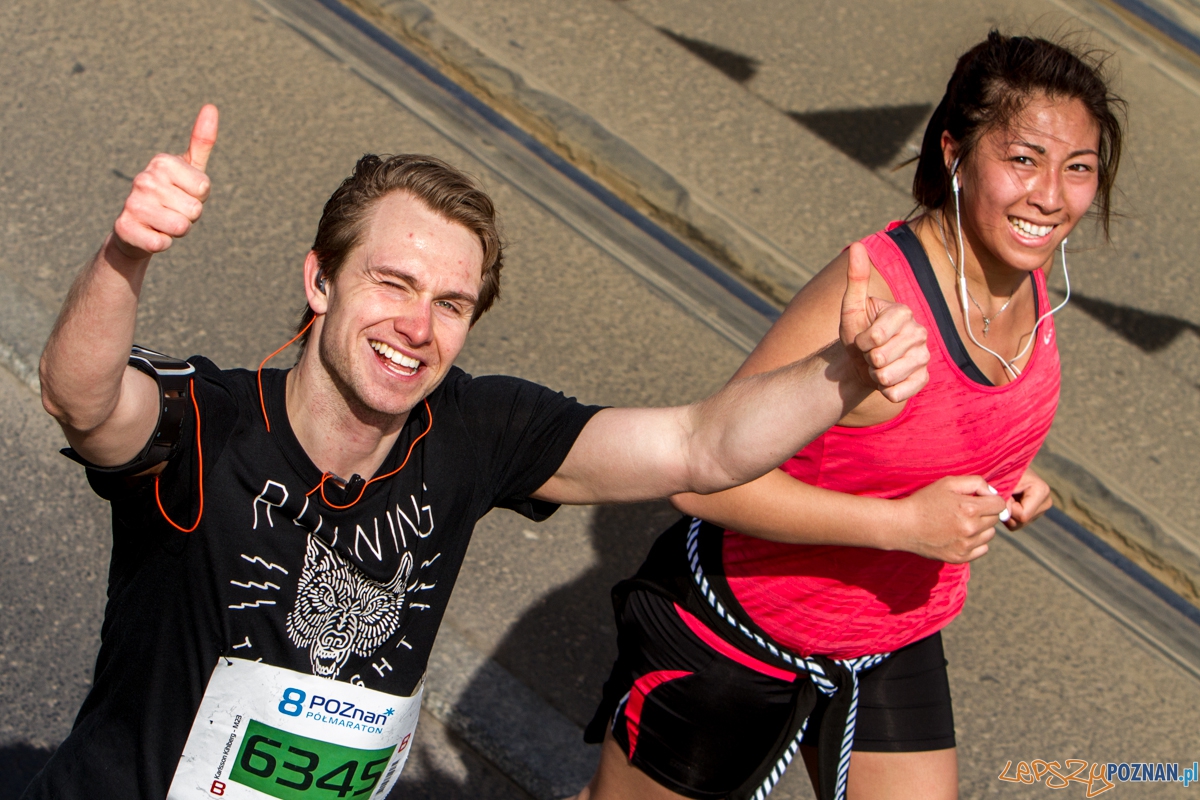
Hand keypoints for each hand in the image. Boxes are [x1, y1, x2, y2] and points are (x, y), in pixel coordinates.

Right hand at [112, 104, 218, 260]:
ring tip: (162, 222)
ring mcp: (132, 203)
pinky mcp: (124, 228)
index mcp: (162, 162)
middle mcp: (144, 179)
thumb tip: (211, 107)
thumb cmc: (171, 196)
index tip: (183, 194)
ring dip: (176, 231)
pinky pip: (161, 243)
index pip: (204, 188)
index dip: (199, 197)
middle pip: (195, 210)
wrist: (136, 229)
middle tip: (172, 211)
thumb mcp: (190, 169)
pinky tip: (150, 235)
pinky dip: (162, 244)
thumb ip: (201, 141)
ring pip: (180, 227)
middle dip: (189, 217)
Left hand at [839, 243, 929, 401]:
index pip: (877, 336)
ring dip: (874, 376)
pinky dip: (885, 391)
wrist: (860, 363)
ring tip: (876, 367)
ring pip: (889, 377)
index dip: (862, 342)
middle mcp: (920, 333)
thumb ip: (856, 279)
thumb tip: (856, 245)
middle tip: (869, 354)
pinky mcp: (923, 379)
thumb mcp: (851, 308)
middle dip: (867, 360)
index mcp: (904, 313)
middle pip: (883, 358)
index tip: (862, 339)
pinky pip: (899, 393)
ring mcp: (924, 357)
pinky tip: (885, 382)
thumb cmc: (856, 333)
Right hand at [894, 475, 1007, 562]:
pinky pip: (982, 549)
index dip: (990, 499)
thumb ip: (975, 483)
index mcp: (969, 509)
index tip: (979, 499)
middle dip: (985, 513)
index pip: (999, 505)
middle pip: (994, 520)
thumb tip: (993, 493)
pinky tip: (961, 535)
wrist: (902, 526)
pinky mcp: (960, 557)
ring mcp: (965, 546)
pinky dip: (976, 542)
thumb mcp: (947, 483)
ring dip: (981, 528)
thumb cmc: (924, 501)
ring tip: (962, 522)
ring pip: (989, 535)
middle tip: (966, 510)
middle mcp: (970, 529)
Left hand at [1003, 468, 1051, 529]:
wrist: (1005, 467)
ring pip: (1019, 524)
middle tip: (1003, 495)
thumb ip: (1003, 497)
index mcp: (1042, 491)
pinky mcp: (1035, 513)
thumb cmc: (1002, 472)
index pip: (1023, 515)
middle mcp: (1046, 501)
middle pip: (1022, 521)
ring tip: (1005, 497)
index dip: (1008, 507)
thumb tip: (1005, 515)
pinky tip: (1007, 503)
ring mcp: (1042, 508)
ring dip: (1007, 513)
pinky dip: (1009, 516)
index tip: (1004, 493)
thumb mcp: (1000, 481)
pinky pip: (1018, 524)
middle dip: (1008, 511)